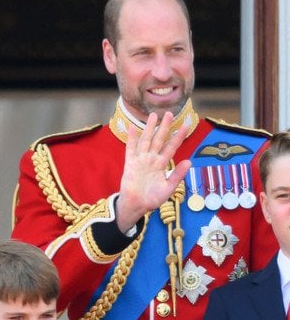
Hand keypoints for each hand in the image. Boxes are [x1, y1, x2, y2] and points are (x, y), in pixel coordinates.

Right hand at [115, 111, 191, 232]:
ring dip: (149, 128)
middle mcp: (152, 159)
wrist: (136, 206)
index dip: (179, 136)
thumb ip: (177, 175)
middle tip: (169, 113)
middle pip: (159, 139)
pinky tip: (132, 127)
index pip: (172, 147)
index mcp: (162, 164)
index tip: (186, 124)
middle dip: (164, 127)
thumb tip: (189, 162)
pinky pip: (131, 148)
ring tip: (153, 115)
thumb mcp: (168, 188)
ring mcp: (141, 160)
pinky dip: (131, 138)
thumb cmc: (152, 199)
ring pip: (146, 140)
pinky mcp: (130, 163)